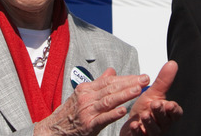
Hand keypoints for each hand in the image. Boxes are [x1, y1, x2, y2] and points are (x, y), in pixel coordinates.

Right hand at [34, 67, 150, 135]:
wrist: (55, 129)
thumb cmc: (71, 112)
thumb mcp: (83, 94)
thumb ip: (99, 83)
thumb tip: (112, 71)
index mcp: (86, 89)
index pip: (109, 81)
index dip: (126, 78)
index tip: (140, 76)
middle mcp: (86, 97)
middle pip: (111, 88)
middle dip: (130, 83)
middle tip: (145, 79)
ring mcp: (87, 111)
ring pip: (108, 101)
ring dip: (124, 95)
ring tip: (138, 90)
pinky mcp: (88, 125)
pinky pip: (102, 118)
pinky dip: (113, 114)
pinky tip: (123, 110)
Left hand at [120, 61, 182, 135]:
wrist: (133, 125)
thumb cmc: (146, 109)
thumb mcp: (154, 94)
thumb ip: (163, 81)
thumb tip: (172, 63)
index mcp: (167, 113)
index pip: (175, 113)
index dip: (174, 109)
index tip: (170, 104)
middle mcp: (162, 124)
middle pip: (164, 120)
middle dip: (160, 113)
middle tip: (154, 104)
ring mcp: (152, 132)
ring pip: (153, 129)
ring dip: (149, 122)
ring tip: (144, 114)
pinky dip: (137, 131)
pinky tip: (133, 126)